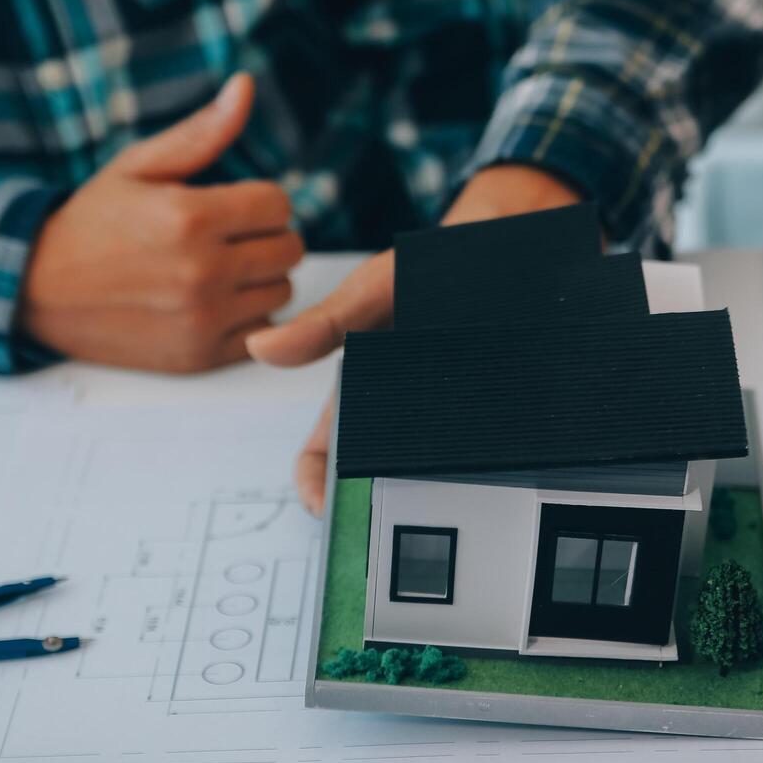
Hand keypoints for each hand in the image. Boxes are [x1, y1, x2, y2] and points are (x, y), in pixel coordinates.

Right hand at [19, 74, 302, 372]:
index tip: (232, 207)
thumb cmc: (92, 221)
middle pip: (289, 250)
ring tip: (218, 270)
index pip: (278, 205)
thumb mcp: (139, 166)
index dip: (259, 201)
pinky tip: (214, 303)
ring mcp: (203, 318)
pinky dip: (248, 317)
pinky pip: (263, 332)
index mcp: (190, 217)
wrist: (37, 290)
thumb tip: (247, 85)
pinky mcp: (200, 355)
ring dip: (260, 279)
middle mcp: (202, 271)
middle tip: (228, 238)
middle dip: (265, 238)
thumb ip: (202, 132)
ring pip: (282, 291)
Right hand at [246, 164, 583, 513]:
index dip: (318, 485)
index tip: (324, 506)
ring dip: (441, 489)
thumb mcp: (371, 292)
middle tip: (398, 516)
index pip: (328, 455)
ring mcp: (446, 420)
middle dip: (382, 503)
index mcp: (360, 396)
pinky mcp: (494, 415)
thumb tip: (259, 347)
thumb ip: (325, 324)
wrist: (498, 245)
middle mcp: (399, 416)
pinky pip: (489, 450)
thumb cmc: (422, 271)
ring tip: (453, 498)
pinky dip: (493, 461)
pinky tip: (503, 468)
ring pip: (435, 474)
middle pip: (379, 477)